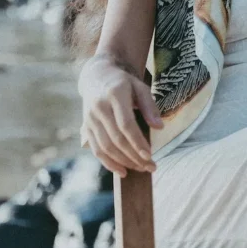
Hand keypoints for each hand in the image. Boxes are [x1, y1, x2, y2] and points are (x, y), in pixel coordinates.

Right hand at [79, 56, 163, 176]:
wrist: (97, 76)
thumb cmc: (124, 83)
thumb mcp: (140, 87)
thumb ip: (150, 106)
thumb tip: (160, 127)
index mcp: (114, 95)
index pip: (126, 124)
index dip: (137, 142)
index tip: (150, 155)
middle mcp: (99, 107)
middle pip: (116, 138)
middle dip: (134, 156)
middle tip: (151, 167)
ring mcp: (90, 118)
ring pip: (105, 147)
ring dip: (123, 162)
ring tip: (141, 169)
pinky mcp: (86, 127)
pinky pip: (96, 149)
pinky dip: (108, 163)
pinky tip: (122, 171)